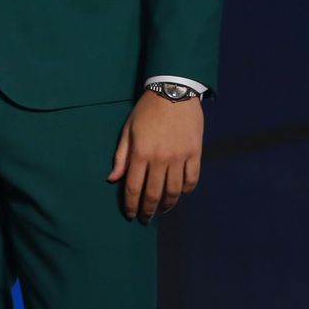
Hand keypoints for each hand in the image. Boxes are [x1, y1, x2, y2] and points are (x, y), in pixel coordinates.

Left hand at [106, 91, 202, 221]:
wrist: (174, 91)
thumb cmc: (146, 110)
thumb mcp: (128, 130)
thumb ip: (121, 156)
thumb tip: (113, 179)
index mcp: (140, 153)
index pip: (134, 188)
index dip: (131, 205)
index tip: (131, 215)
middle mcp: (160, 158)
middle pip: (154, 193)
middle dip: (148, 210)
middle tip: (146, 218)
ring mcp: (179, 157)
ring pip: (174, 191)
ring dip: (168, 204)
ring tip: (163, 209)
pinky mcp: (195, 153)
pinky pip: (191, 179)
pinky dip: (186, 190)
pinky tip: (180, 194)